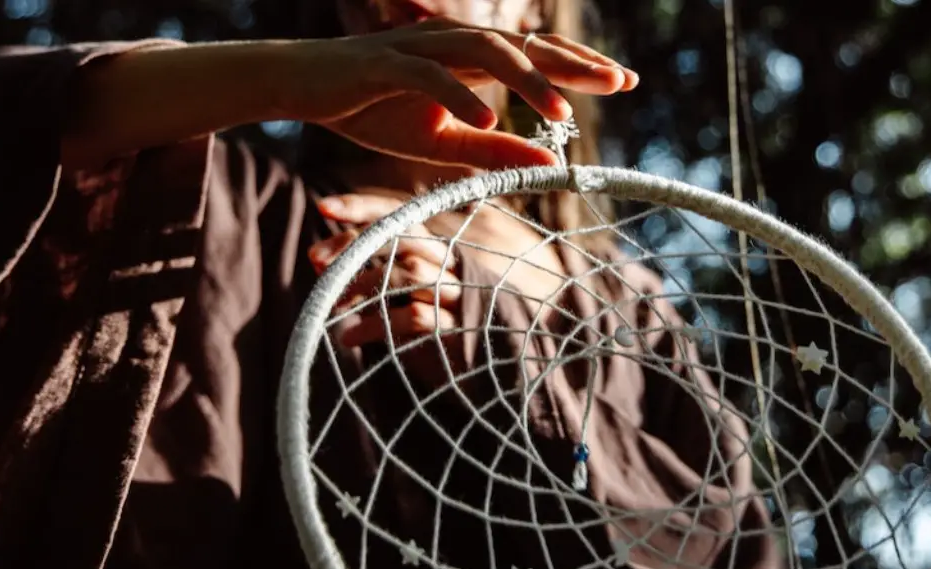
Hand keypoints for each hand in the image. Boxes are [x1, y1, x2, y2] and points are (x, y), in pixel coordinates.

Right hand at [279, 17, 638, 169]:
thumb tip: (548, 162)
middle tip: (618, 83)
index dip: (579, 69)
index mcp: (469, 60)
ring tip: (559, 113)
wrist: (305, 87)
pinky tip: (488, 120)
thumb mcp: (441, 142)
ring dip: (524, 81)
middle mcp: (452, 44)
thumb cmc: (374, 110)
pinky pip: (429, 76)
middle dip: (571, 65)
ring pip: (483, 53)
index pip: (535, 58)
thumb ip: (493, 150)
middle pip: (522, 46)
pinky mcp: (385, 64)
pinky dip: (459, 97)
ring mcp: (419, 49)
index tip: (625, 82)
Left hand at [308, 192, 461, 346]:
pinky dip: (377, 325)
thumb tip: (318, 260)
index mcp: (435, 249)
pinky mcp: (459, 328)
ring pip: (412, 272)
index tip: (323, 207)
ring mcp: (458, 294)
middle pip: (404, 236)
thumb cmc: (434, 328)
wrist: (485, 370)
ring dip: (365, 283)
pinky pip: (417, 317)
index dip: (361, 207)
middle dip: (356, 243)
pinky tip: (349, 338)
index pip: (399, 215)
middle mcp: (450, 264)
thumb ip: (370, 277)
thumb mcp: (400, 297)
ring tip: (333, 304)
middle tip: (315, 258)